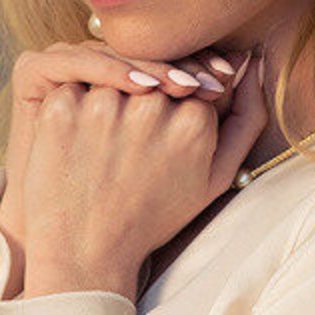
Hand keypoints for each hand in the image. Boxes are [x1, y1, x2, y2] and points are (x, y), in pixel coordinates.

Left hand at [21, 52, 266, 300]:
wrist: (87, 252)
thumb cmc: (154, 216)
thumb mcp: (216, 178)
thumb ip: (247, 118)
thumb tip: (253, 62)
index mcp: (194, 120)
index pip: (193, 80)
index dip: (178, 104)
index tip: (162, 132)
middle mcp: (150, 106)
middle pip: (153, 72)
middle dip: (146, 97)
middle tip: (131, 140)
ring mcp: (102, 104)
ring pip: (113, 74)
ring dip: (111, 97)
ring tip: (105, 143)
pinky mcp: (60, 109)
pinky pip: (72, 84)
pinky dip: (76, 105)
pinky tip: (78, 142)